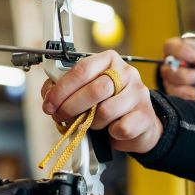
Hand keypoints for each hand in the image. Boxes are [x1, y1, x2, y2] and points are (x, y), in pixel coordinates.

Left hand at [41, 50, 162, 153]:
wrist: (137, 123)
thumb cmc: (107, 104)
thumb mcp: (85, 91)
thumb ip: (65, 89)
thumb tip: (49, 96)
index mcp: (109, 60)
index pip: (82, 69)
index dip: (62, 89)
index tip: (49, 104)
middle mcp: (126, 73)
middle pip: (95, 90)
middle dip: (71, 107)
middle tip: (62, 117)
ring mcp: (139, 93)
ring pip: (105, 111)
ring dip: (93, 122)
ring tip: (93, 122)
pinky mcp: (145, 115)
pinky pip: (120, 128)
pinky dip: (110, 133)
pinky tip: (111, 129)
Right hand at [161, 37, 194, 98]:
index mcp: (176, 49)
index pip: (170, 47)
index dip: (180, 52)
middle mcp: (168, 64)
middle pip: (168, 71)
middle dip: (184, 76)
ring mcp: (169, 80)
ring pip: (171, 87)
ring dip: (185, 90)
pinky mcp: (173, 93)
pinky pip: (177, 99)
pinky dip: (189, 100)